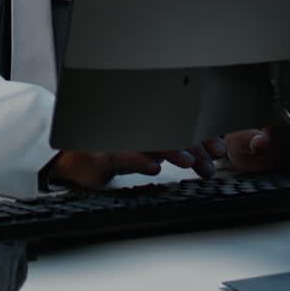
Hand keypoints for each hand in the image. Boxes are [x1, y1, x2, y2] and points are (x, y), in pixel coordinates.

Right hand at [50, 137, 227, 189]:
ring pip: (148, 140)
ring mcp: (117, 138)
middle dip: (193, 144)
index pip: (178, 123)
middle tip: (211, 159)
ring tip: (188, 160)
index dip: (200, 133)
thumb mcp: (144, 148)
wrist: (70, 158)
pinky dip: (139, 160)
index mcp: (146, 123)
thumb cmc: (111, 150)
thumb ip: (172, 147)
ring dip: (170, 149)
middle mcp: (134, 126)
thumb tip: (208, 152)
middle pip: (167, 130)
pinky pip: (122, 155)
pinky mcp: (102, 155)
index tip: (219, 147)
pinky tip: (153, 167)